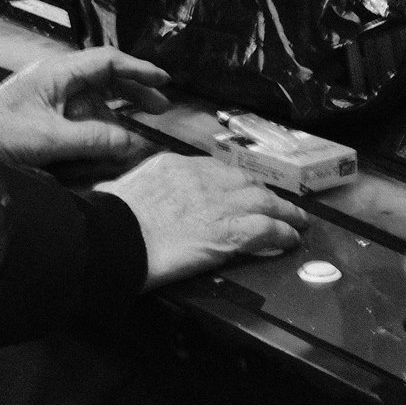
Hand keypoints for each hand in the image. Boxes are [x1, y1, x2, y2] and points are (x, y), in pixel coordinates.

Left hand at [0, 47, 171, 167]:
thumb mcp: (52, 139)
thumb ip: (95, 140)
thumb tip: (133, 143)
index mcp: (59, 72)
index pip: (108, 61)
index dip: (138, 70)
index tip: (163, 80)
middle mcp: (58, 78)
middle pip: (106, 77)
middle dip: (135, 89)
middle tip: (161, 105)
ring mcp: (52, 95)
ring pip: (96, 96)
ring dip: (120, 108)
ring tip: (143, 121)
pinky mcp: (46, 113)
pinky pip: (82, 112)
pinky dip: (102, 121)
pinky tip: (113, 135)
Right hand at [96, 153, 307, 289]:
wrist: (115, 237)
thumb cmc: (108, 219)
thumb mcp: (117, 190)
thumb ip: (130, 189)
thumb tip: (113, 192)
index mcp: (174, 166)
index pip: (214, 168)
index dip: (234, 180)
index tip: (241, 187)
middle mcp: (202, 179)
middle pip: (245, 180)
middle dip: (264, 191)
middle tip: (277, 201)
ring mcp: (219, 203)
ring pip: (265, 200)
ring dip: (285, 211)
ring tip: (297, 220)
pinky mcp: (229, 231)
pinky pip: (268, 228)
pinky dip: (283, 232)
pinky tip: (290, 239)